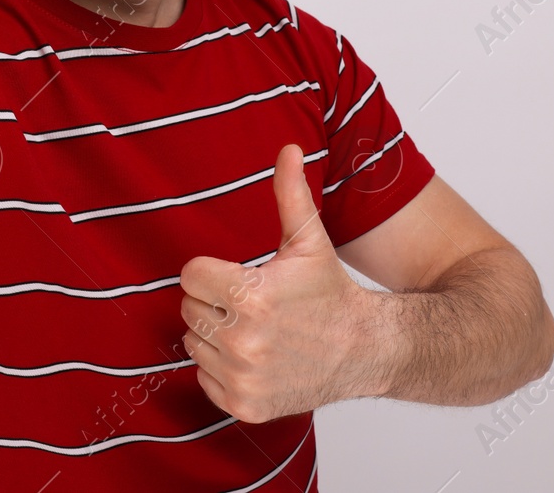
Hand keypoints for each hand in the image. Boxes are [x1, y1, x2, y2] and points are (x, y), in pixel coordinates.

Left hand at [178, 144, 382, 422]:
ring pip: (194, 344)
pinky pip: (204, 378)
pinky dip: (222, 369)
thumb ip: (290, 194)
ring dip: (216, 335)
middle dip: (213, 302)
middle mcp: (244, 340)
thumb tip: (288, 148)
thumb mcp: (310, 240)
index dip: (212, 272)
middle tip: (250, 302)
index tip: (238, 274)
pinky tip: (254, 357)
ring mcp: (243, 377)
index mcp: (251, 295)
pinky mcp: (244, 405)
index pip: (190, 276)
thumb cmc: (330, 292)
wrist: (364, 350)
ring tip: (255, 329)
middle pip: (189, 309)